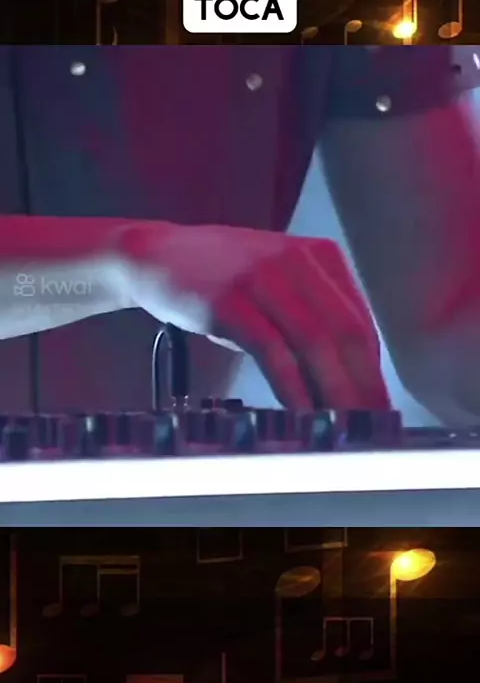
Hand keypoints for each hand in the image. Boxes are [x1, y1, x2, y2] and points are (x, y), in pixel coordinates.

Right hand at [120, 223, 389, 410]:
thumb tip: (347, 375)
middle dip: (363, 386)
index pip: (359, 322)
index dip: (373, 370)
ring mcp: (262, 276)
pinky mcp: (229, 300)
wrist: (156, 256)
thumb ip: (313, 314)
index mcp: (318, 255)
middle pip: (345, 333)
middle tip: (372, 427)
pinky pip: (272, 351)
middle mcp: (296, 259)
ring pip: (314, 342)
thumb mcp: (277, 282)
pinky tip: (302, 412)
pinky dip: (292, 387)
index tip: (378, 407)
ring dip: (335, 392)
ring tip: (345, 428)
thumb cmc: (222, 279)